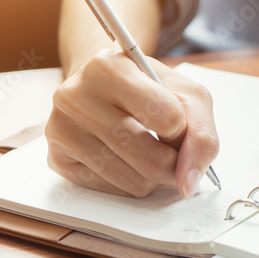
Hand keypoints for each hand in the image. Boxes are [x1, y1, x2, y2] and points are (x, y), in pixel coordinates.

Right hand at [45, 49, 219, 197]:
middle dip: (173, 164)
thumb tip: (188, 183)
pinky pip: (110, 190)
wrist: (102, 88)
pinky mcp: (57, 158)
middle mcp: (75, 95)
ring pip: (132, 181)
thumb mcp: (185, 95)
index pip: (168, 117)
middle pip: (150, 158)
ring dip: (152, 177)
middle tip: (172, 153)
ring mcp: (60, 128)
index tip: (177, 125)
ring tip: (147, 152)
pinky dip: (128, 183)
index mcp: (107, 67)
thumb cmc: (146, 90)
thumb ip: (201, 135)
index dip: (183, 131)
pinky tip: (123, 160)